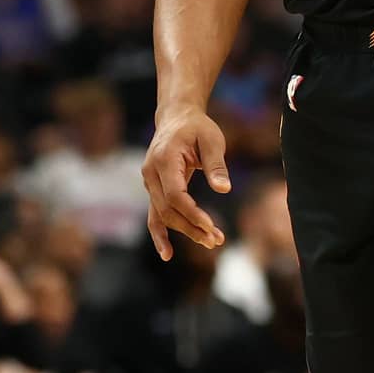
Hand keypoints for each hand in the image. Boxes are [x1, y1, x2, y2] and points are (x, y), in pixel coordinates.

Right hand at [142, 103, 229, 257]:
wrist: (176, 118)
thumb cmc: (197, 128)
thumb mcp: (212, 140)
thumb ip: (216, 165)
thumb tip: (224, 189)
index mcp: (164, 160)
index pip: (175, 195)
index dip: (192, 213)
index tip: (212, 226)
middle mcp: (151, 173)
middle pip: (168, 210)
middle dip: (191, 227)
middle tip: (216, 240)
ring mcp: (149, 183)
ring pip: (162, 215)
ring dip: (184, 231)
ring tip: (210, 242)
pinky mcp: (153, 189)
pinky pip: (154, 215)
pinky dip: (160, 234)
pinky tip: (167, 254)